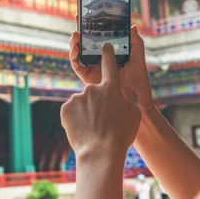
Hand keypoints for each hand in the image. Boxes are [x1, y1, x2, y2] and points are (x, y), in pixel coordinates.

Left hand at [61, 43, 140, 158]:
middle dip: (99, 102)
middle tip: (104, 120)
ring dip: (88, 111)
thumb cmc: (120, 134)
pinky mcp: (65, 108)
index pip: (108, 63)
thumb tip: (122, 90)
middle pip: (96, 90)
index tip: (104, 45)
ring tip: (94, 128)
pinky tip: (83, 129)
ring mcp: (77, 97)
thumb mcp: (134, 114)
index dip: (107, 53)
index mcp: (111, 87)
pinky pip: (72, 110)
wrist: (99, 153)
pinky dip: (77, 117)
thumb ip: (129, 97)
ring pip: (83, 101)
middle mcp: (92, 88)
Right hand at [70, 23, 153, 108]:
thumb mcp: (138, 59)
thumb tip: (132, 26)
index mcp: (110, 52)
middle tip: (79, 17)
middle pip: (86, 41)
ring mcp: (92, 66)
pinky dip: (74, 55)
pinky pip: (76, 64)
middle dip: (81, 28)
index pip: (100, 36)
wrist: (135, 101)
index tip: (90, 12)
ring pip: (79, 51)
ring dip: (75, 41)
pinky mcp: (86, 76)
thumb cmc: (138, 81)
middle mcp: (99, 58)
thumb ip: (136, 43)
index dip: (94, 25)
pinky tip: (76, 48)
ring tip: (76, 34)